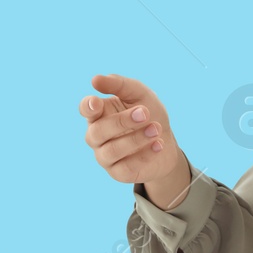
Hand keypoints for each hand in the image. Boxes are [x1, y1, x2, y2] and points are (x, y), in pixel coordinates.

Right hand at [80, 74, 187, 201]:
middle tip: (144, 113)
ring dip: (135, 139)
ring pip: (111, 150)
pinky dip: (144, 154)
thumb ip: (119, 85)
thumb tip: (95, 79)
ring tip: (156, 128)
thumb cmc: (148, 114)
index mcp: (99, 114)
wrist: (167, 142)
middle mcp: (97, 136)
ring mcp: (105, 156)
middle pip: (98, 131)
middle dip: (121, 122)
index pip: (85, 109)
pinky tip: (159, 144)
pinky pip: (126, 167)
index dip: (88, 107)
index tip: (97, 102)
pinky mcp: (119, 173)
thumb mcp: (139, 94)